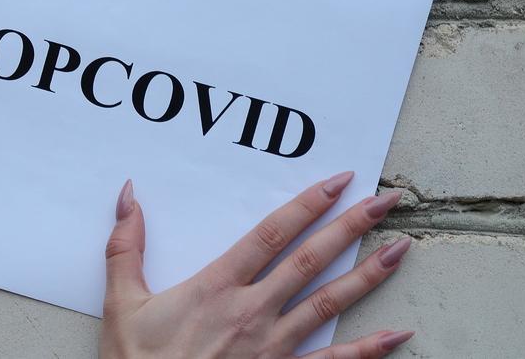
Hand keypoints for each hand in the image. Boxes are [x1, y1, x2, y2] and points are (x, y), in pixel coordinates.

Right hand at [100, 172, 413, 358]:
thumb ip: (126, 247)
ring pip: (330, 304)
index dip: (306, 205)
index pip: (271, 235)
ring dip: (368, 275)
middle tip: (385, 201)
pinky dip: (369, 349)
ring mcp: (272, 347)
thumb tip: (128, 196)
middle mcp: (252, 311)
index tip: (337, 182)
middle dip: (350, 227)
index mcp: (216, 287)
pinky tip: (397, 334)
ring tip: (402, 250)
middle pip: (310, 260)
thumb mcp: (122, 301)